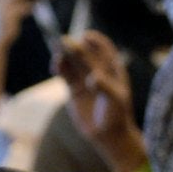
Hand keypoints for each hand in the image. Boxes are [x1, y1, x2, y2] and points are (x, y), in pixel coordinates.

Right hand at [55, 32, 147, 171]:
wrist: (108, 135)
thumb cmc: (117, 115)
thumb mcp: (115, 100)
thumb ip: (104, 87)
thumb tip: (92, 77)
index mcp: (112, 68)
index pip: (103, 48)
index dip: (94, 40)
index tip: (85, 37)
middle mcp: (98, 70)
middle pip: (84, 53)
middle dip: (74, 46)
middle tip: (64, 42)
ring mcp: (84, 79)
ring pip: (72, 62)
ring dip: (64, 55)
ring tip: (57, 52)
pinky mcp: (74, 90)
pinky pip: (65, 75)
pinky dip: (60, 68)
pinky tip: (55, 66)